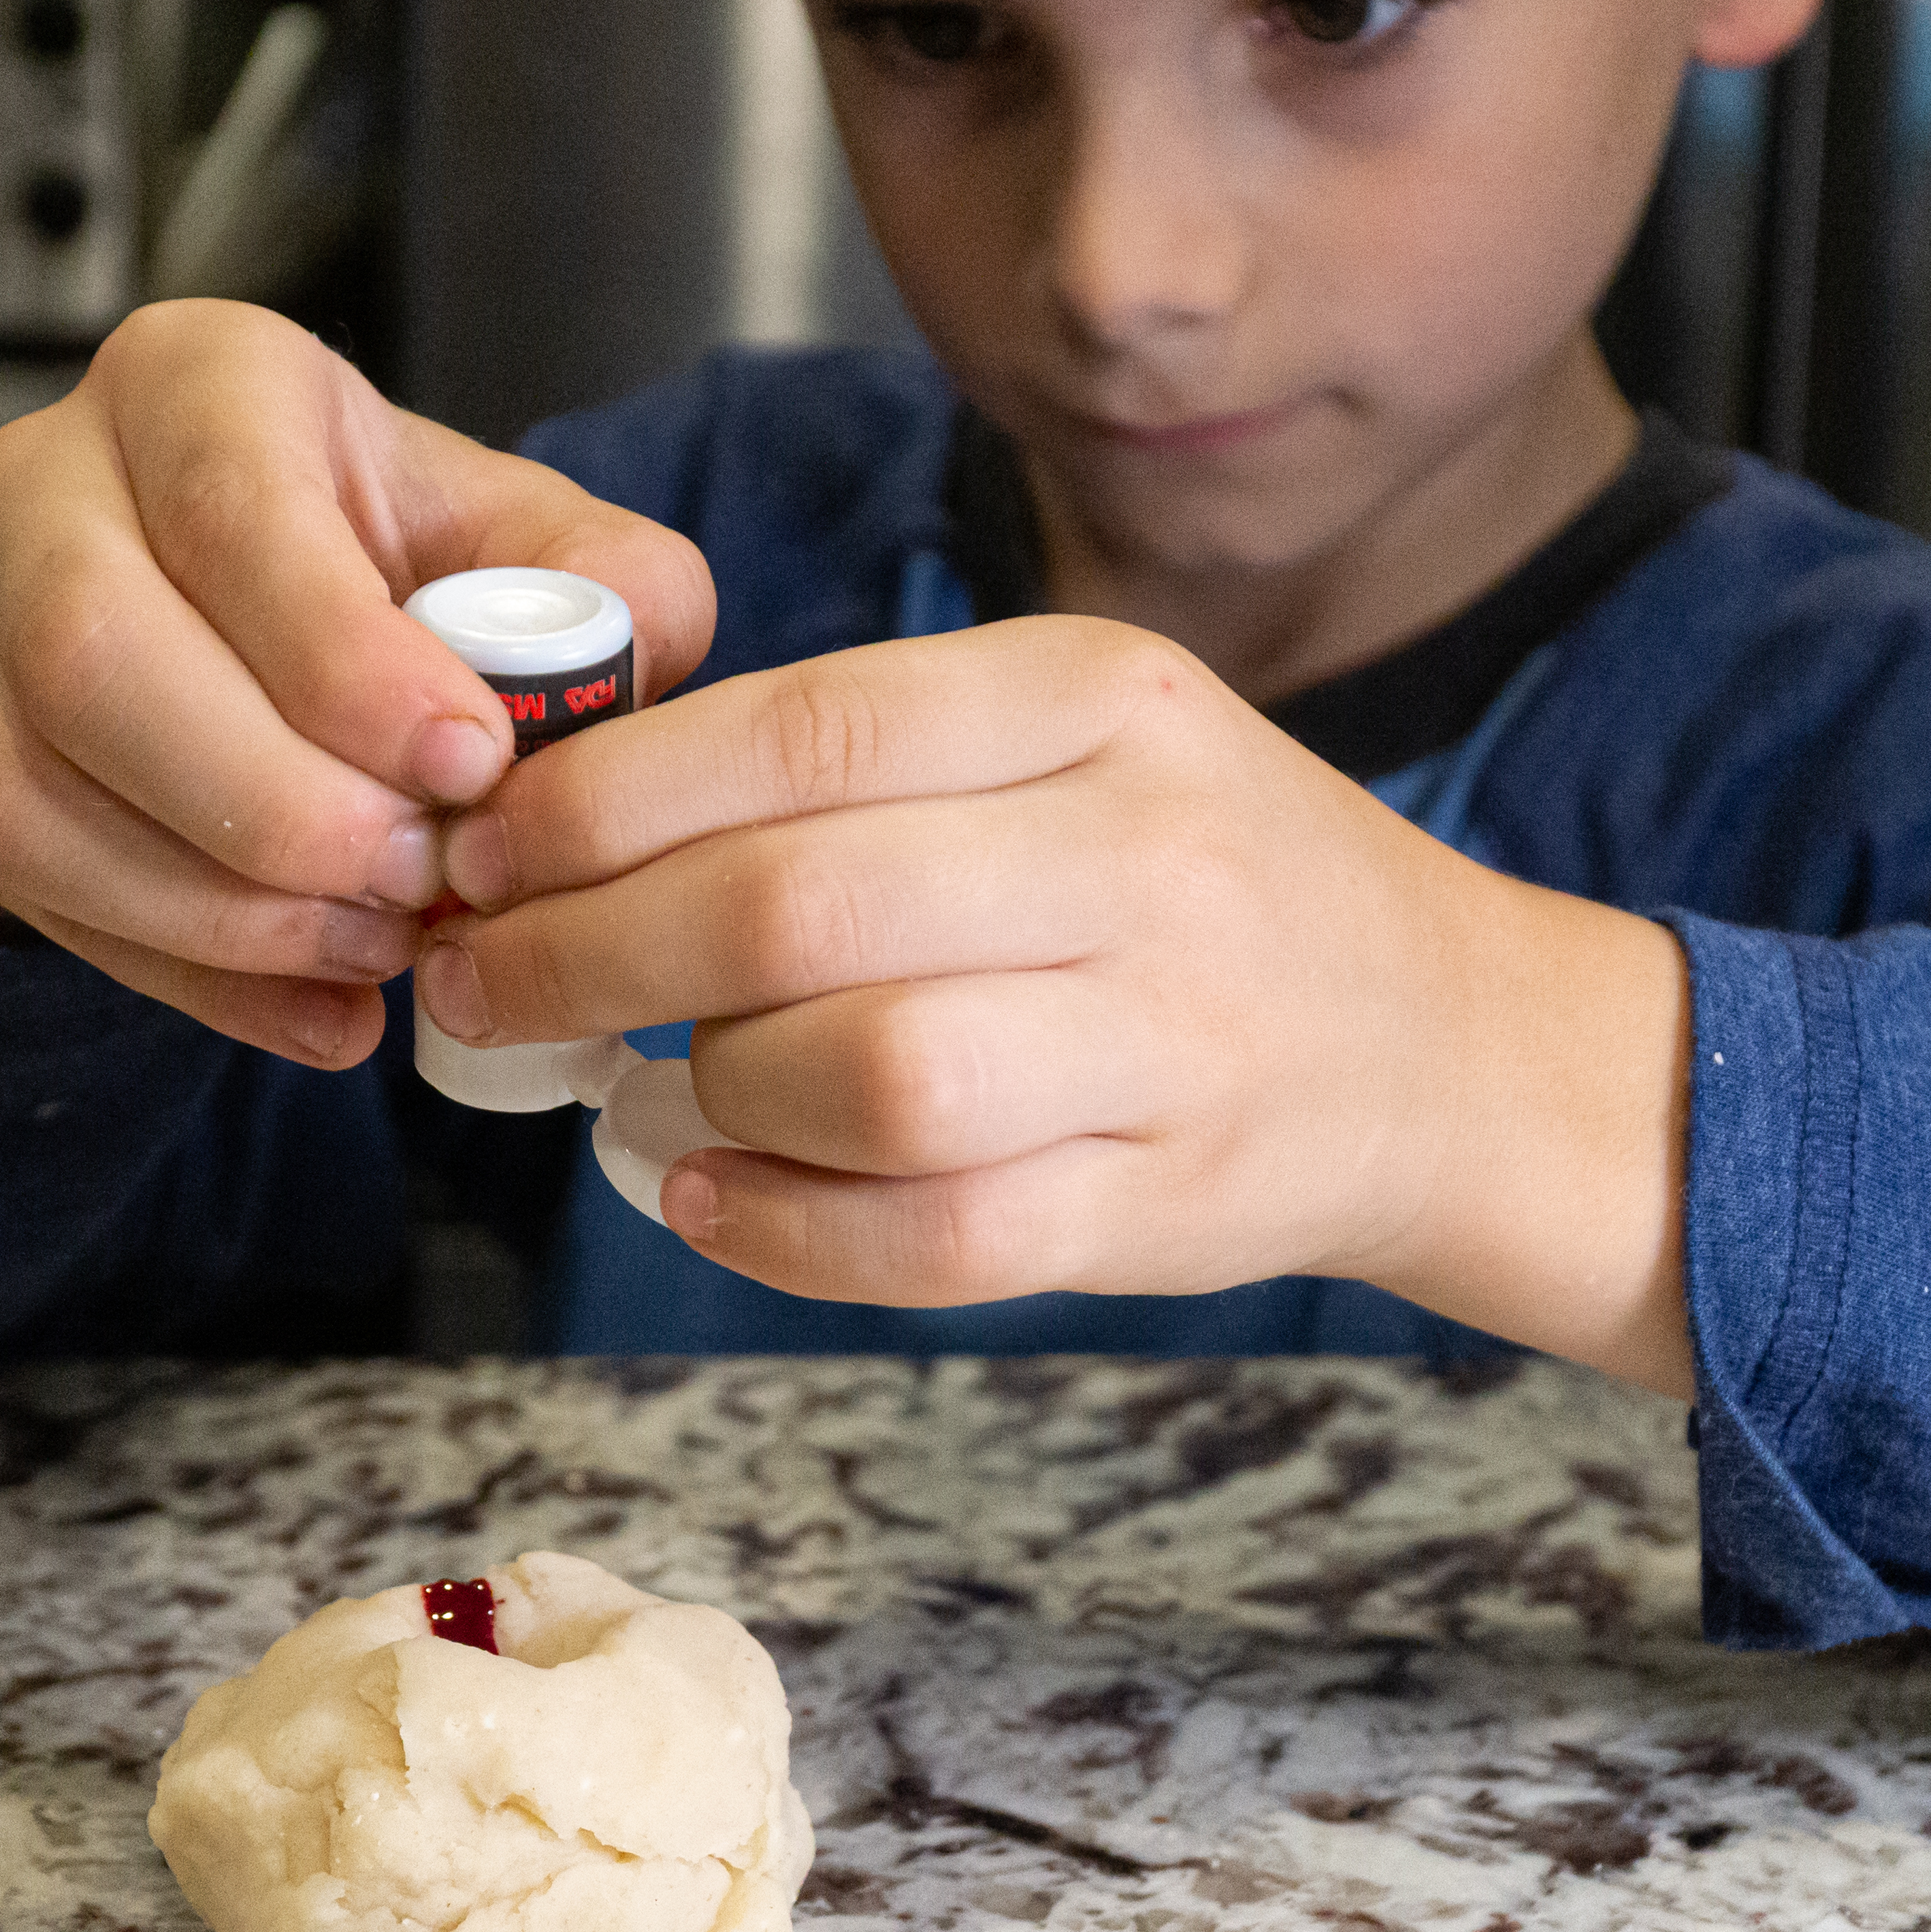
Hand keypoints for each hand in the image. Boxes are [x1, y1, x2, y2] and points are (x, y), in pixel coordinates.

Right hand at [0, 299, 713, 1067]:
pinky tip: (318, 1010)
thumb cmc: (369, 562)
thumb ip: (593, 580)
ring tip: (380, 948)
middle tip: (424, 886)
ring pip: (37, 789)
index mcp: (194, 383)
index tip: (471, 763)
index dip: (346, 660)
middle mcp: (42, 480)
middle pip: (100, 656)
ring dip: (227, 906)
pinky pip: (30, 887)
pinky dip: (187, 973)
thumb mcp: (498, 536)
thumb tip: (643, 636)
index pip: (237, 513)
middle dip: (279, 805)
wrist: (219, 613)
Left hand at [417, 617, 1696, 1392]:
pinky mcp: (1168, 1201)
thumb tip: (570, 817)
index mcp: (1091, 697)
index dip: (598, 806)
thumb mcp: (1066, 741)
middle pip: (794, 909)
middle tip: (485, 983)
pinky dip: (787, 1229)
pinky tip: (705, 1194)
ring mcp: (1171, 1038)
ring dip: (702, 1090)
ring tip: (645, 1084)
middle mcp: (1142, 851)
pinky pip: (936, 1234)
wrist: (1446, 1036)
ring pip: (866, 1076)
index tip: (484, 851)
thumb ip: (854, 761)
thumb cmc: (1195, 877)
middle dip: (586, 955)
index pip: (792, 735)